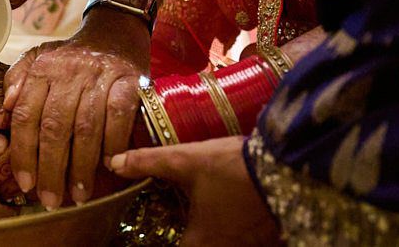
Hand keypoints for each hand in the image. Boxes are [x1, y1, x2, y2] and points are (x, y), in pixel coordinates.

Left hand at [0, 10, 149, 209]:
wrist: (115, 30)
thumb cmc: (71, 57)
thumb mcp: (38, 63)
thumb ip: (13, 89)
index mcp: (42, 70)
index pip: (25, 115)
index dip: (23, 152)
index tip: (24, 184)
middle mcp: (68, 72)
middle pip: (54, 126)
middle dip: (50, 168)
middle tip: (50, 200)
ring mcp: (99, 76)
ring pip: (85, 127)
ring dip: (80, 166)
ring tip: (77, 195)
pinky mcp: (128, 81)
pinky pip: (118, 117)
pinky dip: (113, 144)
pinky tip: (108, 167)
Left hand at [109, 137, 279, 246]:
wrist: (286, 165)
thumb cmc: (232, 167)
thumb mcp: (185, 160)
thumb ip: (147, 163)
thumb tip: (113, 163)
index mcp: (201, 242)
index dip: (155, 244)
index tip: (146, 237)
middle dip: (184, 237)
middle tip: (173, 224)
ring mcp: (248, 246)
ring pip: (219, 244)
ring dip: (208, 235)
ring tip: (196, 220)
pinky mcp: (266, 238)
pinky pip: (240, 240)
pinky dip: (228, 232)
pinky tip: (225, 214)